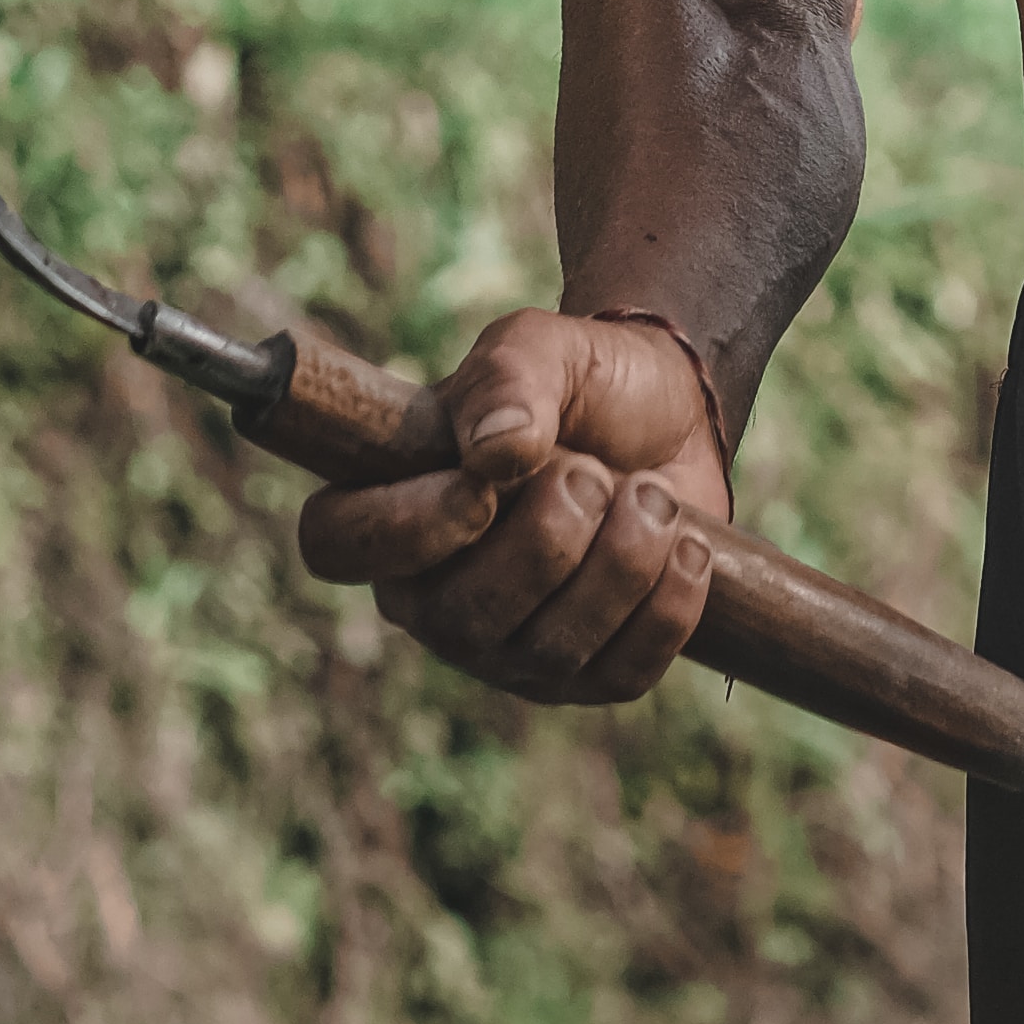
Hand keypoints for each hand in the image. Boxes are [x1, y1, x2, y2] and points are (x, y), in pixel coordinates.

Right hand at [295, 308, 736, 707]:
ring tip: (651, 495)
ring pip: (548, 652)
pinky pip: (621, 675)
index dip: (401, 532)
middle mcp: (434, 596)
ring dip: (619, 564)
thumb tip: (495, 454)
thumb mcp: (542, 347)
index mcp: (392, 507)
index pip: (338, 546)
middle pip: (460, 617)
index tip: (479, 489)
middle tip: (594, 472)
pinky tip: (685, 544)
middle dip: (546, 542)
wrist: (669, 414)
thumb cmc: (580, 380)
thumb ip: (509, 380)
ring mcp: (510, 650)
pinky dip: (666, 606)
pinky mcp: (589, 677)